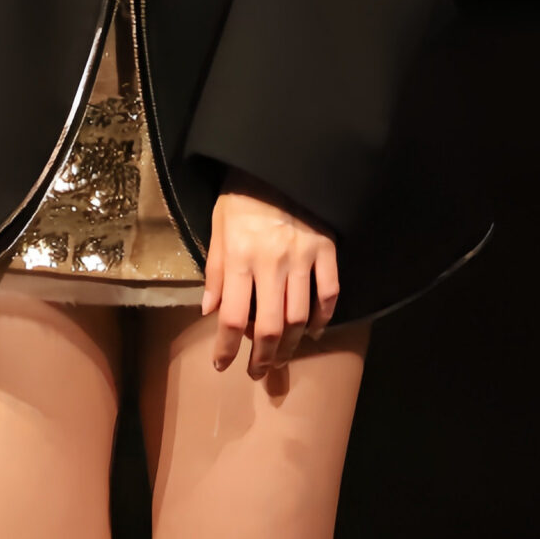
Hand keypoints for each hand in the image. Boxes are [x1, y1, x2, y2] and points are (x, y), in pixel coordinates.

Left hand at [202, 171, 339, 376]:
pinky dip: (324, 319)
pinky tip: (315, 332)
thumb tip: (209, 311)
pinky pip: (330, 294)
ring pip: (301, 317)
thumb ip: (216, 272)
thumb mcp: (217, 228)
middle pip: (272, 326)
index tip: (223, 366)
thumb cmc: (240, 197)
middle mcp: (272, 263)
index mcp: (240, 257)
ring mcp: (303, 259)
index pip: (234, 316)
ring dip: (292, 345)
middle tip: (258, 373)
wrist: (276, 165)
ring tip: (281, 357)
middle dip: (263, 357)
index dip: (228, 347)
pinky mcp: (327, 252)